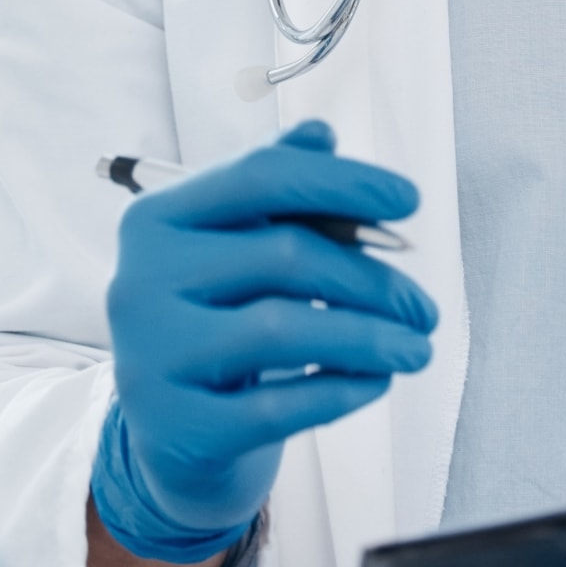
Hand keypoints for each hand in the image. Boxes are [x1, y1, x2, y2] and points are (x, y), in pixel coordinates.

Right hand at [90, 121, 435, 563]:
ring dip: (370, 337)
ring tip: (416, 347)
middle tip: (423, 307)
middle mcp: (142, 281)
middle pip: (283, 255)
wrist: (171, 431)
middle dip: (372, 279)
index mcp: (156, 219)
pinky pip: (277, 406)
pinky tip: (375, 382)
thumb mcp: (235, 246)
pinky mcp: (176, 424)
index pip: (258, 176)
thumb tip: (322, 135)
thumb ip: (276, 187)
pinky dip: (342, 390)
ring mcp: (153, 356)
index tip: (409, 200)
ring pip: (283, 330)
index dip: (341, 182)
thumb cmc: (216, 319)